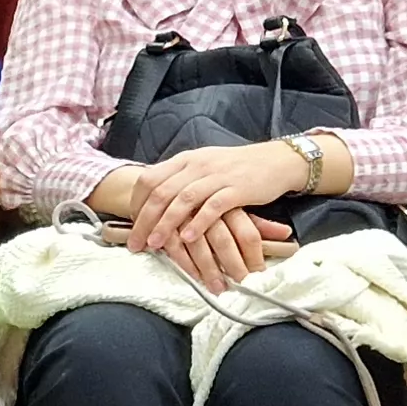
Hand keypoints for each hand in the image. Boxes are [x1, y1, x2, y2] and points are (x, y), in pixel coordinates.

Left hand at [125, 142, 312, 285]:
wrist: (275, 161)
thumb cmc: (236, 168)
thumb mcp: (203, 167)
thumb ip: (181, 180)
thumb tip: (156, 200)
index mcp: (185, 160)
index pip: (149, 178)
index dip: (136, 203)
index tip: (131, 224)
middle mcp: (197, 166)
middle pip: (161, 192)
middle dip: (144, 220)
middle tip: (135, 244)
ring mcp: (217, 176)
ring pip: (183, 200)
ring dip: (166, 224)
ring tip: (155, 245)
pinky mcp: (237, 189)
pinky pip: (213, 207)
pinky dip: (198, 223)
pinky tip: (188, 238)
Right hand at [160, 206, 292, 292]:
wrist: (164, 181)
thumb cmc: (207, 198)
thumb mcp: (234, 206)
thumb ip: (256, 221)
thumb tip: (286, 233)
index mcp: (228, 203)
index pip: (247, 232)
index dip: (254, 255)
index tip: (259, 273)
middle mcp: (208, 210)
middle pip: (224, 241)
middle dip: (233, 266)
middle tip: (241, 284)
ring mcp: (185, 217)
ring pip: (200, 247)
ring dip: (210, 270)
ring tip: (219, 289)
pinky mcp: (165, 225)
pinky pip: (176, 248)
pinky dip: (186, 264)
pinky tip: (195, 278)